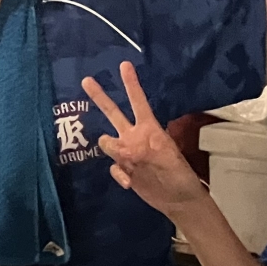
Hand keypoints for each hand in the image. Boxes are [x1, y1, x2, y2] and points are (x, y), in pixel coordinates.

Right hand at [82, 62, 214, 221]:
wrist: (178, 200)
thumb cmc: (180, 176)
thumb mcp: (167, 161)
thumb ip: (142, 152)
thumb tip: (120, 148)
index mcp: (149, 129)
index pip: (138, 102)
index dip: (131, 84)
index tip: (124, 65)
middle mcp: (135, 137)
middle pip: (114, 113)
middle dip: (100, 97)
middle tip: (86, 80)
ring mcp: (128, 154)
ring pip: (107, 142)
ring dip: (112, 149)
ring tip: (126, 160)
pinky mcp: (124, 170)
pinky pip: (112, 167)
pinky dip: (118, 175)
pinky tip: (128, 183)